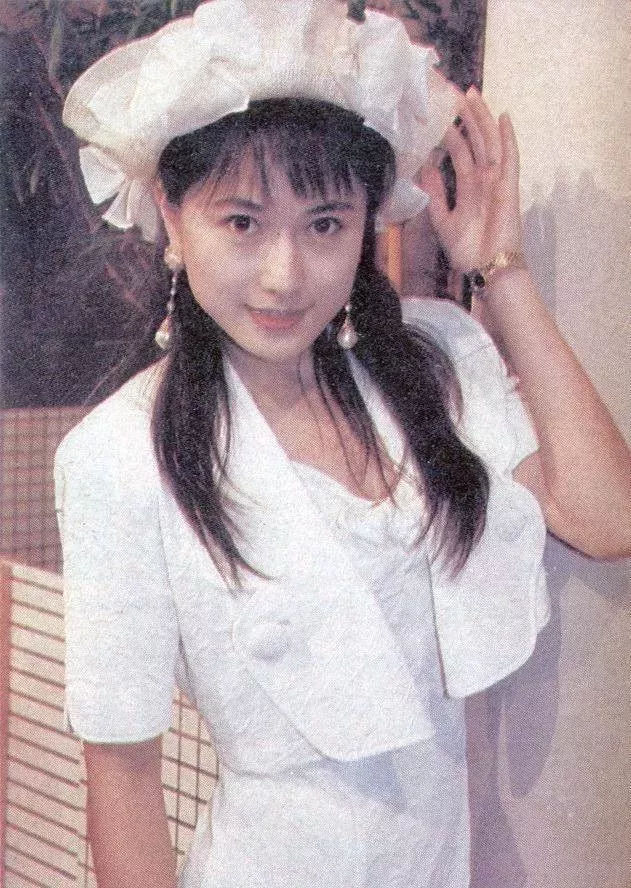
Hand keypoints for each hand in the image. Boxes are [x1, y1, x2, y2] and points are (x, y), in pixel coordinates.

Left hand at [419, 86, 522, 272]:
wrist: (486, 269)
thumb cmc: (468, 251)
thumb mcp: (443, 221)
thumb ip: (436, 195)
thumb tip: (426, 169)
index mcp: (470, 186)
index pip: (460, 151)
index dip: (451, 131)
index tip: (439, 111)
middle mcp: (485, 179)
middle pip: (476, 140)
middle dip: (467, 115)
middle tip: (455, 90)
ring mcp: (498, 181)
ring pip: (489, 142)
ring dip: (481, 118)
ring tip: (471, 94)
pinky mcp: (509, 187)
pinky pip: (510, 157)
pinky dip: (507, 137)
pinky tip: (503, 117)